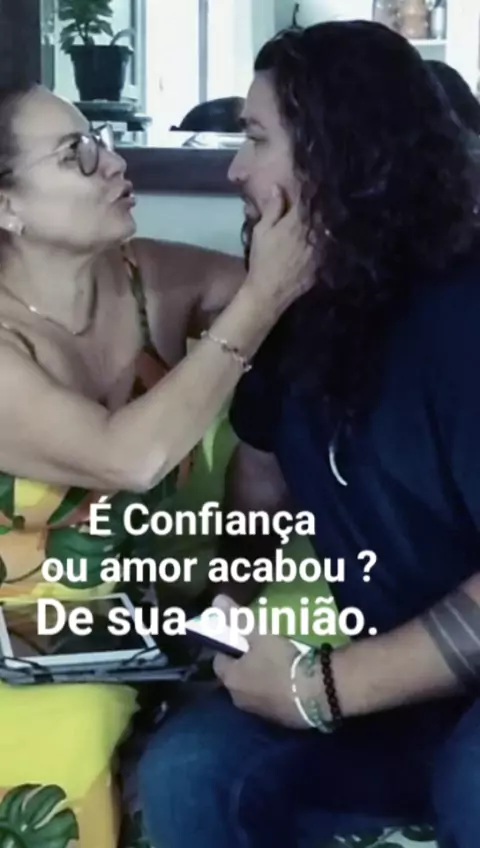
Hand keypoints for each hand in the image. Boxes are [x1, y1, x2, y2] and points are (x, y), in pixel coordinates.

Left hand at [212, 595, 311, 728]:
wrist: (317, 692)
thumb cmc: (282, 660)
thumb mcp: (260, 633)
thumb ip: (238, 618)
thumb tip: (216, 599)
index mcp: (231, 679)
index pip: (219, 662)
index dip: (228, 649)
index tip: (241, 640)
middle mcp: (239, 700)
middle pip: (236, 679)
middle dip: (244, 666)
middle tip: (261, 651)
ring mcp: (260, 713)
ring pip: (253, 693)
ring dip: (260, 681)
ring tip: (278, 666)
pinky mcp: (280, 721)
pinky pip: (272, 704)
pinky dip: (276, 694)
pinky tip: (291, 683)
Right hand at [247, 186, 315, 312]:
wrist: (269, 292)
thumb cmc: (262, 260)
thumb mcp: (262, 231)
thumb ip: (273, 209)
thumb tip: (278, 188)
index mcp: (297, 222)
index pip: (306, 200)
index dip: (307, 192)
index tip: (308, 185)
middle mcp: (313, 233)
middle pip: (319, 214)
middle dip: (317, 207)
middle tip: (318, 200)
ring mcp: (320, 250)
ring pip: (325, 230)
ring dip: (323, 224)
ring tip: (321, 219)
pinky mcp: (322, 264)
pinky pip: (327, 248)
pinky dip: (325, 241)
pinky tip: (323, 240)